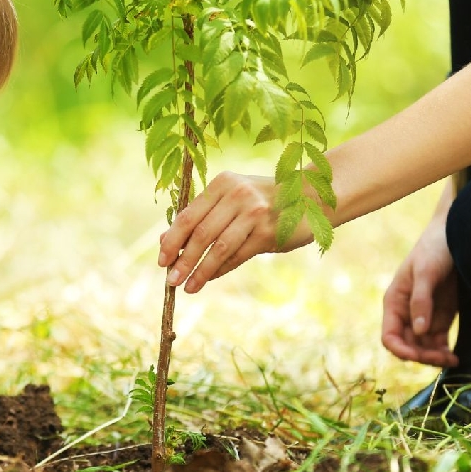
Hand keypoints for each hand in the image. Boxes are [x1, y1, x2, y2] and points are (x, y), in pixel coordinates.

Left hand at [158, 172, 311, 293]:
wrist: (309, 199)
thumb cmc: (262, 201)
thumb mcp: (230, 201)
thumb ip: (200, 217)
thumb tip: (164, 241)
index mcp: (223, 184)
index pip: (188, 215)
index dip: (172, 240)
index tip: (161, 261)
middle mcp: (238, 194)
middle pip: (201, 233)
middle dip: (183, 260)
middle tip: (171, 281)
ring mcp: (255, 212)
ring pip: (219, 247)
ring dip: (201, 270)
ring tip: (188, 287)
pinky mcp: (270, 231)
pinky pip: (239, 255)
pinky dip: (221, 269)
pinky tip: (209, 279)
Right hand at [380, 215, 459, 367]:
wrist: (457, 234)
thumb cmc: (434, 248)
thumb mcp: (426, 272)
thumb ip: (421, 301)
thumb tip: (418, 331)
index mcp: (395, 302)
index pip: (390, 336)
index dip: (400, 349)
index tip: (417, 356)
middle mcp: (407, 313)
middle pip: (408, 345)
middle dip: (422, 356)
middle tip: (443, 359)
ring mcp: (424, 317)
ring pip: (424, 347)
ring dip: (435, 357)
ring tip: (453, 360)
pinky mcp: (441, 318)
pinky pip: (439, 342)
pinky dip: (444, 352)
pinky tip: (455, 356)